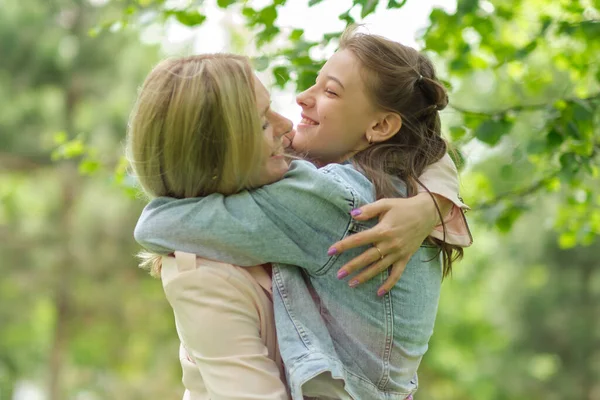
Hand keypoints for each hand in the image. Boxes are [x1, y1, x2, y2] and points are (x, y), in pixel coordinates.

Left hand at [330, 193, 450, 295]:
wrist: (427, 213)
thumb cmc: (403, 207)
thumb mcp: (385, 204)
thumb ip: (368, 210)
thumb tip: (352, 214)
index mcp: (383, 230)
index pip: (359, 239)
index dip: (344, 245)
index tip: (330, 251)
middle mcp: (390, 244)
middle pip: (367, 257)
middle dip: (352, 266)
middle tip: (338, 274)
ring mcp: (398, 253)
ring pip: (379, 268)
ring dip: (365, 277)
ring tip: (351, 284)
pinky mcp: (405, 258)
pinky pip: (397, 274)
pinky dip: (389, 284)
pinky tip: (379, 292)